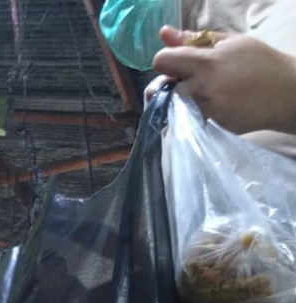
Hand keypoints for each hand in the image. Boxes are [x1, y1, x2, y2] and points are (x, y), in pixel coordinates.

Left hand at [152, 28, 295, 134]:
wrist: (285, 95)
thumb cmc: (260, 63)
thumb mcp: (231, 43)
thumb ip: (194, 39)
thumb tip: (164, 34)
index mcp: (205, 64)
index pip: (160, 61)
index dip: (166, 61)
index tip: (178, 63)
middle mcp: (200, 90)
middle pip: (159, 88)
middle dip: (168, 84)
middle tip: (189, 81)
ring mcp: (204, 112)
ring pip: (169, 107)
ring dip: (177, 101)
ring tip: (201, 94)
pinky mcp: (208, 128)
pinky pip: (184, 122)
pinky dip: (188, 115)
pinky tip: (208, 107)